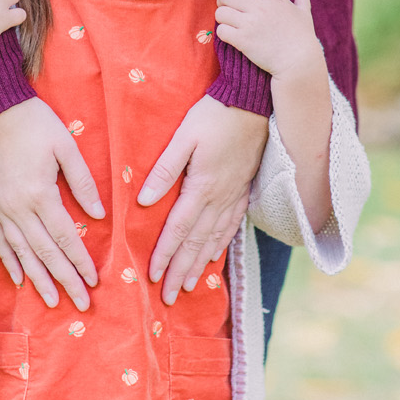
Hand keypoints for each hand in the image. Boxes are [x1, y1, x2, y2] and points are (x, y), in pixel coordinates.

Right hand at [0, 97, 104, 312]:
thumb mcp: (65, 146)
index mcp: (39, 193)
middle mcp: (17, 207)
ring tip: (53, 301)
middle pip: (44, 252)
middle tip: (80, 304)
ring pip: (21, 252)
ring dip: (38, 279)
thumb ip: (82, 181)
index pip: (64, 236)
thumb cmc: (35, 123)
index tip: (94, 280)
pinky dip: (10, 261)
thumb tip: (98, 215)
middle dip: (64, 279)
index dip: (80, 260)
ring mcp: (0, 208)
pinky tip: (20, 278)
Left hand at [140, 95, 267, 304]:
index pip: (179, 229)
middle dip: (180, 271)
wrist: (254, 102)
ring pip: (215, 238)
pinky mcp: (244, 189)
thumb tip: (144, 201)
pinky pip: (231, 225)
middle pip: (197, 243)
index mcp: (203, 186)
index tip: (153, 277)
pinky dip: (220, 244)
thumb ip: (165, 170)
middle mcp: (220, 197)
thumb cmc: (215, 114)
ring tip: (187, 286)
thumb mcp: (184, 136)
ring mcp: (235, 195)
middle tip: (168, 297)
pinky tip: (214, 255)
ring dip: (200, 265)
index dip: (165, 255)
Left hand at [215, 0, 322, 79]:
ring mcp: (250, 24)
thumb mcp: (305, 14)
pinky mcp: (243, 41)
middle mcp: (260, 8)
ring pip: (221, 12)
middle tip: (226, 5)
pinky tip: (229, 35)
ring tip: (227, 21)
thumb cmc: (303, 39)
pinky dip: (223, 32)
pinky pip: (221, 30)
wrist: (298, 64)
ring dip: (222, 17)